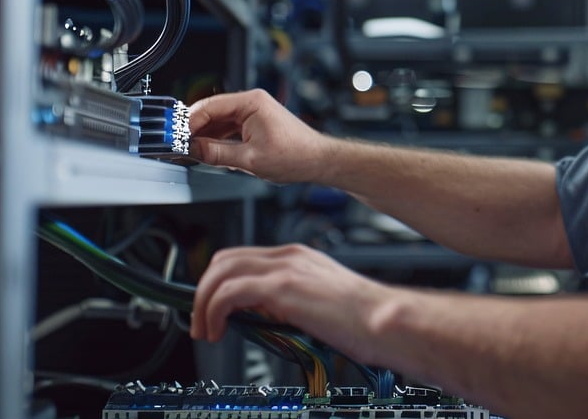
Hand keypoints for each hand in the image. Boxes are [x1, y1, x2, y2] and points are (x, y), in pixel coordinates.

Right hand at [188, 89, 327, 183]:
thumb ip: (216, 154)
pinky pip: (229, 129)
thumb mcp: (249, 159)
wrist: (318, 161)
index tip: (175, 136)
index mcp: (251, 102)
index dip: (188, 122)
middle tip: (178, 145)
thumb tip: (192, 150)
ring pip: (219, 122)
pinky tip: (208, 152)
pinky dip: (217, 139)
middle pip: (212, 112)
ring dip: (205, 136)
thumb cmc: (296, 155)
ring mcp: (254, 113)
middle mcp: (252, 103)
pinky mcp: (255, 124)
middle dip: (194, 129)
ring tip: (190, 151)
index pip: (209, 106)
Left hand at [190, 243, 388, 362]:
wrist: (385, 320)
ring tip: (205, 330)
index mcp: (300, 258)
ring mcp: (284, 268)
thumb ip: (290, 303)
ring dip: (203, 303)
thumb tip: (263, 319)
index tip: (214, 309)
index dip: (220, 283)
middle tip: (202, 321)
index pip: (244, 258)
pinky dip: (213, 311)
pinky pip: (228, 292)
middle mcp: (289, 256)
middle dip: (204, 291)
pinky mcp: (281, 288)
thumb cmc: (365, 319)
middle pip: (225, 260)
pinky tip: (217, 330)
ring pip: (220, 272)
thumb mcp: (320, 304)